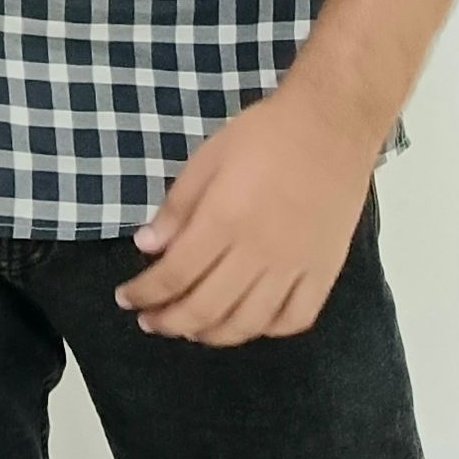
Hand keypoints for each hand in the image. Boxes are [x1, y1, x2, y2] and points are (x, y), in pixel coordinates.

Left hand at [114, 71, 377, 345]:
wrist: (332, 124)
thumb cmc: (264, 135)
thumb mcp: (206, 159)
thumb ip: (176, 208)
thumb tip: (148, 247)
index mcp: (223, 221)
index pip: (174, 275)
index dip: (144, 293)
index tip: (125, 298)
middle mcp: (259, 252)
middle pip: (205, 308)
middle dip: (168, 321)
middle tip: (149, 321)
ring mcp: (295, 266)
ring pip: (248, 323)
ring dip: (211, 334)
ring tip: (190, 329)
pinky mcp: (326, 270)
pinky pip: (296, 318)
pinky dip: (268, 330)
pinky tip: (248, 322)